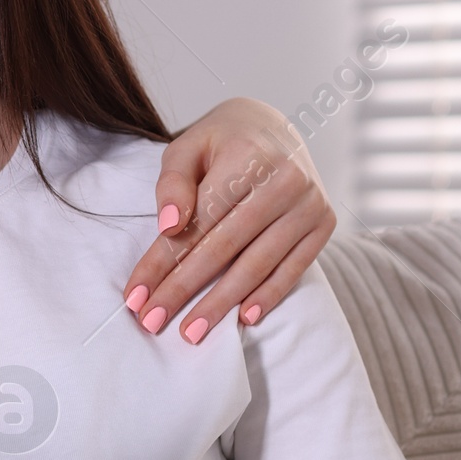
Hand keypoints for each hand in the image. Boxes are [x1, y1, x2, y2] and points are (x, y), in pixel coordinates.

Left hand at [124, 99, 332, 343]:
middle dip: (184, 289)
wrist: (274, 128)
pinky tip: (242, 319)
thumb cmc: (222, 142)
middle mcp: (285, 180)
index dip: (162, 262)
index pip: (197, 222)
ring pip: (257, 264)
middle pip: (225, 247)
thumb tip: (169, 226)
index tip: (136, 296)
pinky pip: (293, 268)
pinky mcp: (324, 224)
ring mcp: (309, 204)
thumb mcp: (187, 148)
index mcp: (248, 156)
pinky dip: (268, 296)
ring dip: (221, 303)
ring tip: (191, 332)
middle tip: (153, 321)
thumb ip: (173, 184)